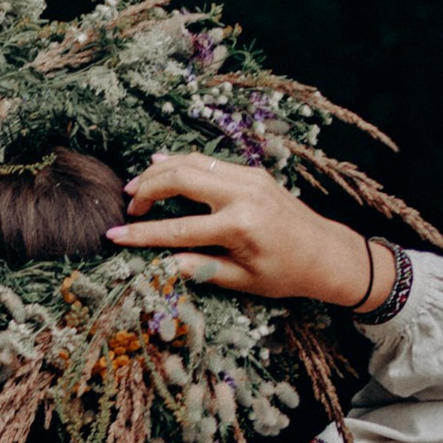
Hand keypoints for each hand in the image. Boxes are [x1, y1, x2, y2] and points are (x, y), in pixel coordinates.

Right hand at [105, 154, 390, 308]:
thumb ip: (201, 268)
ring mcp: (249, 177)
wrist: (327, 252)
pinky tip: (161, 166)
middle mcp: (243, 194)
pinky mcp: (252, 173)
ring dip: (160, 171)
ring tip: (136, 187)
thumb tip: (162, 264)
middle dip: (147, 189)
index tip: (114, 235)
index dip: (142, 233)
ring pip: (192, 162)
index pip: (178, 229)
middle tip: (128, 205)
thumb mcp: (242, 280)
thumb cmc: (286, 273)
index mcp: (239, 226)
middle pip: (180, 179)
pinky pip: (208, 162)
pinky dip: (182, 164)